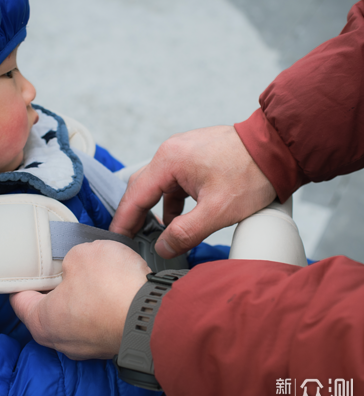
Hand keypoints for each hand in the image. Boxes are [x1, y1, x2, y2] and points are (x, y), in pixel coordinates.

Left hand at [10, 240, 148, 359]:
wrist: (156, 313)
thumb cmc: (113, 289)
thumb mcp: (81, 254)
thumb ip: (69, 258)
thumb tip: (74, 264)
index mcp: (42, 322)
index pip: (20, 299)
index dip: (24, 277)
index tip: (28, 266)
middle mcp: (62, 341)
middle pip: (48, 308)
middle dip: (56, 285)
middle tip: (64, 264)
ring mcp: (88, 347)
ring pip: (76, 315)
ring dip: (82, 295)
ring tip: (93, 273)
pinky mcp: (111, 344)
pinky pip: (99, 321)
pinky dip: (102, 305)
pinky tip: (112, 287)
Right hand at [110, 126, 275, 257]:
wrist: (280, 148)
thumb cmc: (253, 173)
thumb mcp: (217, 211)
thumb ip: (185, 233)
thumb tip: (163, 248)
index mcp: (169, 161)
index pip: (135, 195)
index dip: (124, 220)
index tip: (117, 238)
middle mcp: (170, 151)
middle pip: (142, 188)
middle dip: (136, 215)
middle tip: (131, 238)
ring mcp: (182, 151)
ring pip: (159, 185)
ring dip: (158, 209)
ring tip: (162, 233)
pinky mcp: (195, 155)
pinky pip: (174, 180)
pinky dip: (173, 200)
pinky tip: (182, 217)